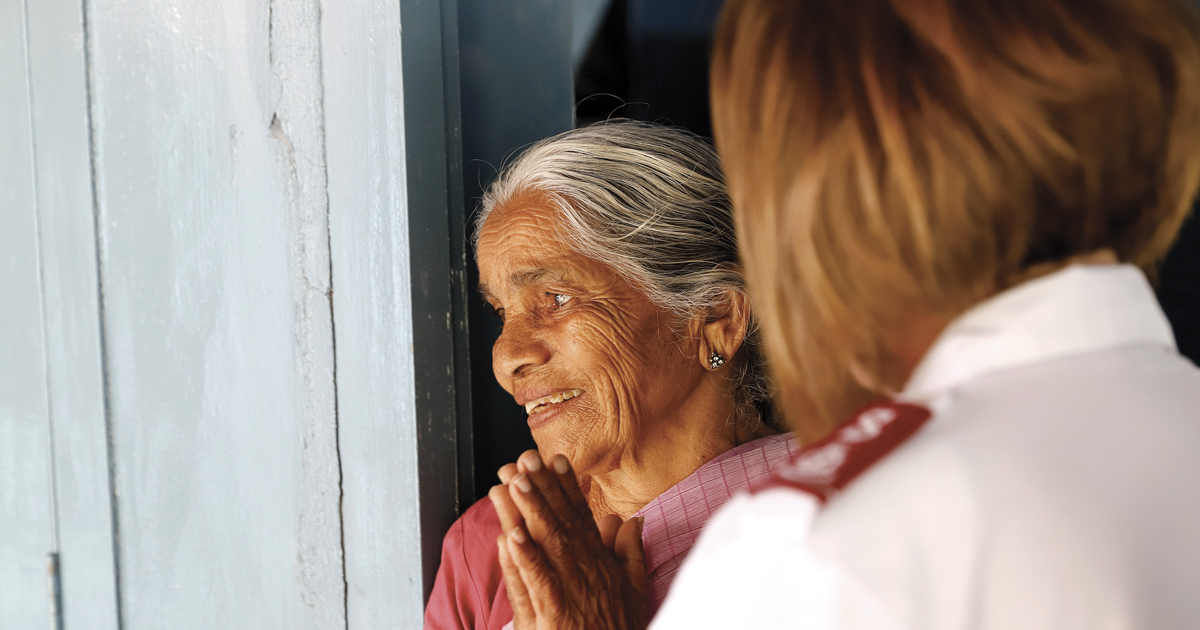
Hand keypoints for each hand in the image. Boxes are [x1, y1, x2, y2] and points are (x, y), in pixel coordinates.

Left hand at [490, 450, 648, 629]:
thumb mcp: (636, 591)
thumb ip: (631, 554)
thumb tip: (632, 519)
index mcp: (601, 563)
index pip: (581, 517)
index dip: (566, 487)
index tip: (553, 459)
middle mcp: (584, 571)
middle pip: (560, 522)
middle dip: (541, 488)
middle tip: (524, 458)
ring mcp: (566, 592)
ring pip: (544, 545)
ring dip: (528, 513)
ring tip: (512, 484)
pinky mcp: (551, 615)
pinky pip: (535, 583)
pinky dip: (524, 559)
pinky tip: (510, 536)